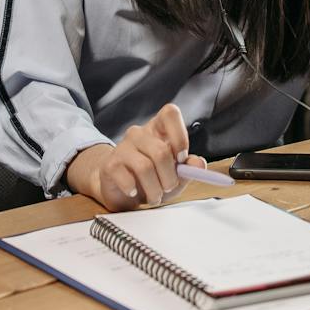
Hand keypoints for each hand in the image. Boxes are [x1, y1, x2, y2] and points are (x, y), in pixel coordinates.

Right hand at [66, 103, 203, 211]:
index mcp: (158, 129)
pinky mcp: (110, 164)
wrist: (120, 189)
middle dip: (169, 178)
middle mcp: (139, 133)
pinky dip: (135, 190)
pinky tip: (134, 192)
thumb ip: (189, 168)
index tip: (182, 158)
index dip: (179, 135)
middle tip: (168, 188)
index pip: (170, 113)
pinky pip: (127, 178)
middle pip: (161, 151)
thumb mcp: (175, 174)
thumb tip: (199, 164)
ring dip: (154, 189)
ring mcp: (122, 147)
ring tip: (154, 196)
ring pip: (145, 167)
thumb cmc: (151, 177)